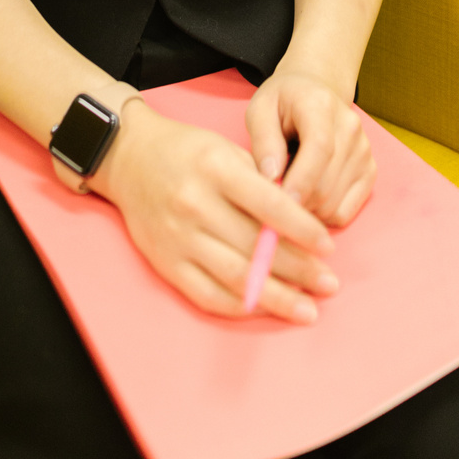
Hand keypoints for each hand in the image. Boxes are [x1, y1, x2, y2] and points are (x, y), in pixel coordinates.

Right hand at [92, 101, 338, 323]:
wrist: (129, 159)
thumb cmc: (187, 151)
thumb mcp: (225, 149)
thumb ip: (261, 182)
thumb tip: (302, 223)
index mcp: (215, 168)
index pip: (269, 204)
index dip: (303, 229)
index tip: (329, 246)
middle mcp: (195, 204)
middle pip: (256, 247)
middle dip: (300, 270)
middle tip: (330, 284)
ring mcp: (179, 238)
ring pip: (236, 278)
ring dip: (278, 298)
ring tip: (309, 309)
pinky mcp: (166, 264)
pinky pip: (209, 295)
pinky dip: (242, 306)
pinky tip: (267, 308)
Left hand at [245, 71, 375, 227]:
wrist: (315, 93)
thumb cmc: (283, 103)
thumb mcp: (260, 110)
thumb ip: (263, 141)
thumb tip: (271, 177)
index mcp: (321, 105)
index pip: (320, 148)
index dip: (301, 180)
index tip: (281, 201)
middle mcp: (350, 127)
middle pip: (325, 184)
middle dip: (296, 202)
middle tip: (274, 196)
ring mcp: (364, 150)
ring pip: (334, 204)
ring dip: (307, 209)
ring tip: (289, 189)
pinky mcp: (369, 171)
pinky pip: (344, 213)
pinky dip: (322, 215)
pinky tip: (308, 196)